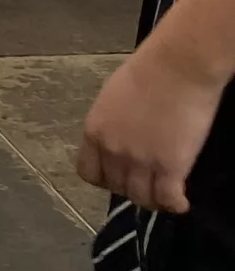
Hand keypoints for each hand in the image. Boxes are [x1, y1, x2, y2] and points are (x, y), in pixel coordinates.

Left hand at [78, 41, 225, 214]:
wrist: (178, 66)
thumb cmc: (148, 70)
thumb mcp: (113, 97)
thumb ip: (112, 122)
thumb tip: (119, 134)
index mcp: (94, 132)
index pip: (88, 172)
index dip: (104, 178)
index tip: (117, 177)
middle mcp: (112, 151)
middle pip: (116, 187)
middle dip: (130, 188)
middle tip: (147, 184)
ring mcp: (140, 162)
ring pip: (142, 198)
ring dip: (153, 200)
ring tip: (164, 196)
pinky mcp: (170, 167)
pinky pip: (168, 198)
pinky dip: (175, 204)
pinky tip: (181, 203)